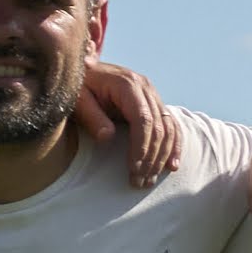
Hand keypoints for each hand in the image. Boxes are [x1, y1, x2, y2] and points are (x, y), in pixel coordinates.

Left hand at [75, 61, 182, 185]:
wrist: (83, 70)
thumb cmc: (78, 87)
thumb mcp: (78, 100)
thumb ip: (93, 117)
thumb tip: (107, 138)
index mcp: (127, 84)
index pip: (143, 120)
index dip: (141, 147)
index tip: (134, 169)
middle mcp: (145, 87)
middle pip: (158, 127)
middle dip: (151, 157)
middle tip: (140, 181)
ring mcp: (152, 94)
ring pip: (168, 128)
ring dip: (162, 156)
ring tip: (150, 179)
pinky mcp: (154, 102)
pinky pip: (171, 125)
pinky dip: (173, 146)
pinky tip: (171, 166)